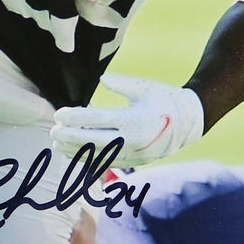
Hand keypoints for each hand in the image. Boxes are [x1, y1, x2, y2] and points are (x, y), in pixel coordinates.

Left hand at [51, 75, 204, 167]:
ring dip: (76, 152)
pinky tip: (77, 156)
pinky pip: (108, 163)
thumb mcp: (144, 86)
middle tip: (52, 133)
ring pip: (98, 156)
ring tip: (58, 147)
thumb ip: (121, 83)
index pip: (95, 120)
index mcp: (132, 120)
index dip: (74, 118)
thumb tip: (102, 79)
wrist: (190, 122)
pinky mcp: (136, 161)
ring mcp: (134, 154)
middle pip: (92, 141)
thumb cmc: (165, 99)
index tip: (58, 114)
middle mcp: (131, 141)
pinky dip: (91, 160)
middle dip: (69, 138)